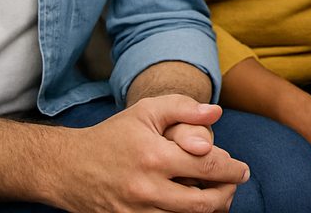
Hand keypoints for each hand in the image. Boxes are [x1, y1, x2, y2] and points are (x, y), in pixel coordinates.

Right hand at [56, 94, 248, 212]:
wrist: (67, 167)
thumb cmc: (113, 135)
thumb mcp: (146, 111)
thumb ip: (184, 108)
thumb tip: (217, 112)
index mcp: (155, 156)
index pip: (209, 166)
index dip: (233, 169)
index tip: (242, 169)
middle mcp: (146, 188)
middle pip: (203, 203)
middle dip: (227, 195)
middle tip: (233, 186)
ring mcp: (135, 211)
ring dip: (209, 211)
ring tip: (217, 199)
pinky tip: (192, 207)